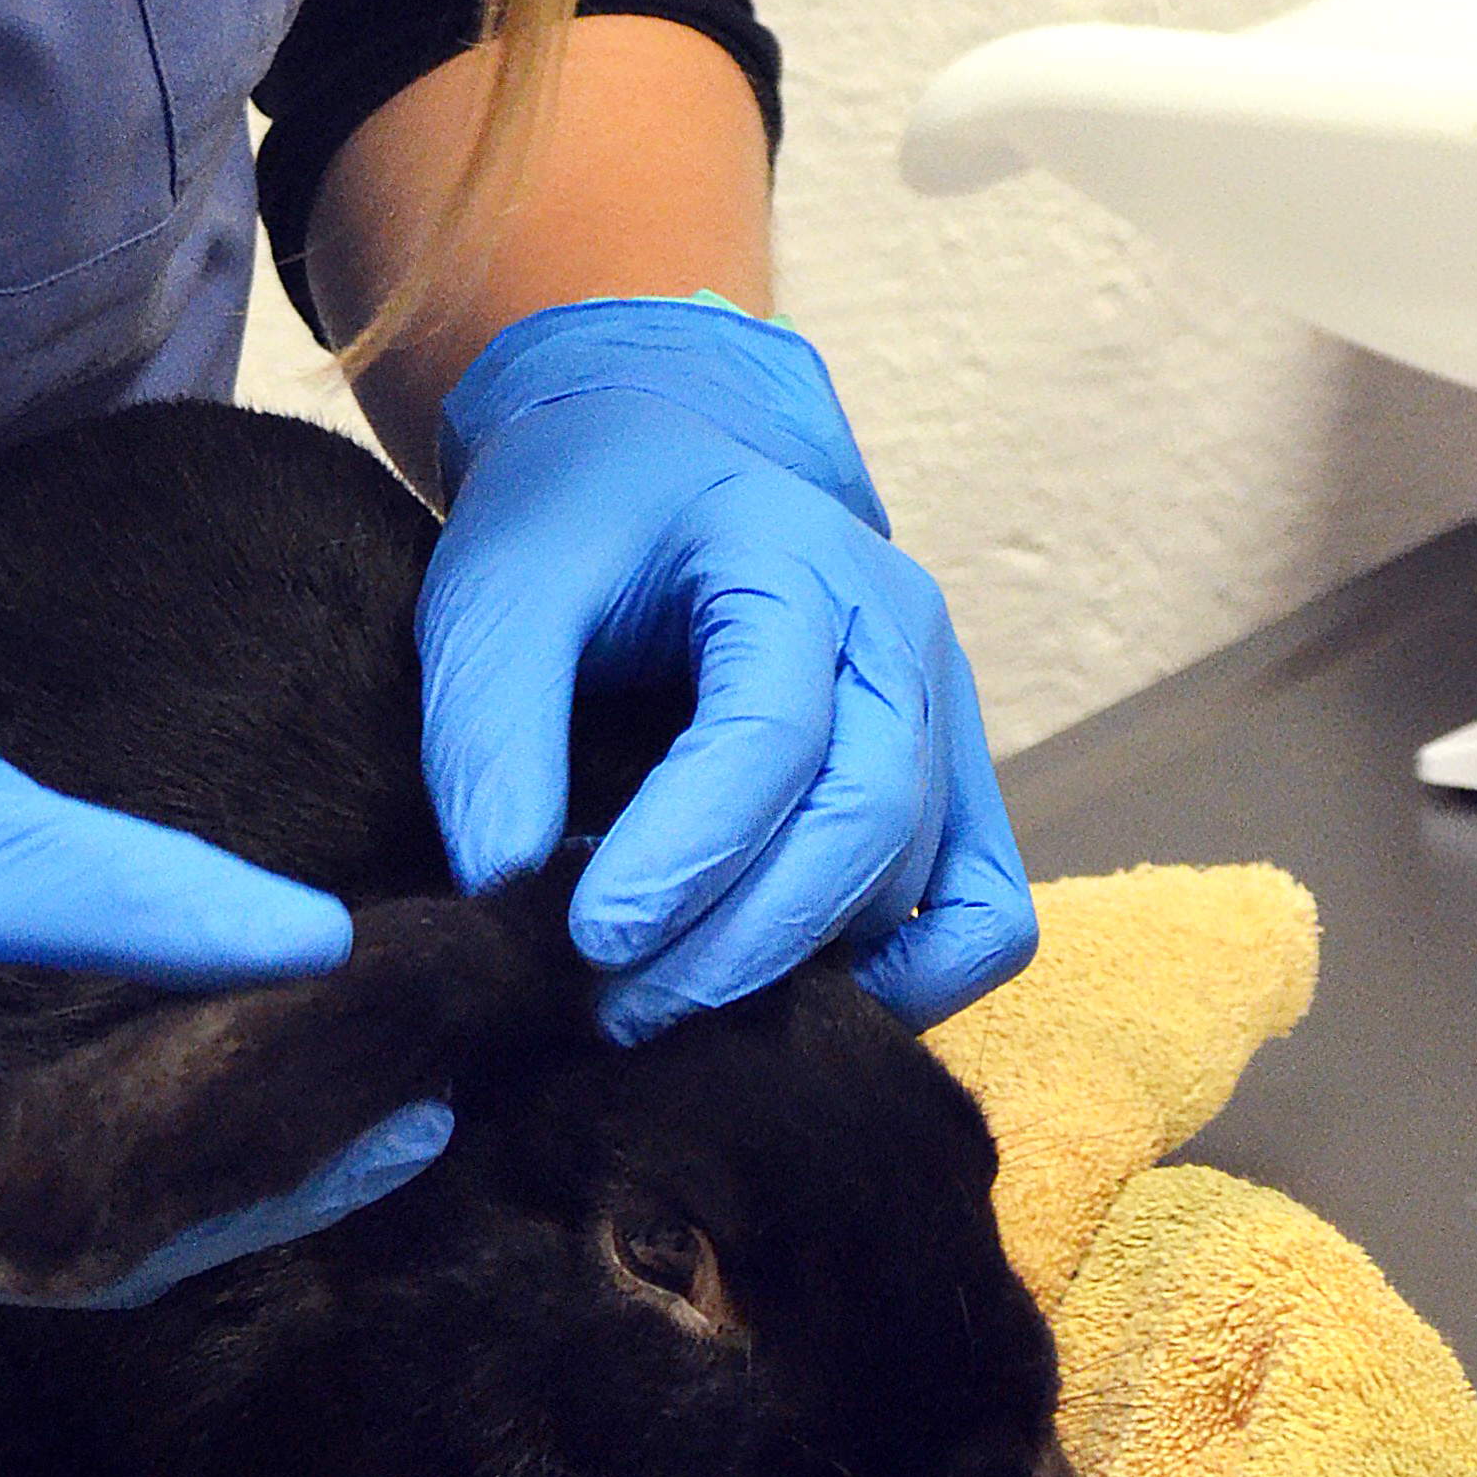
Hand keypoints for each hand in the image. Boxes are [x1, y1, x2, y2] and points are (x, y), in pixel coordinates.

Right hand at [0, 546, 451, 1299]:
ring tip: (366, 1126)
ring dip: (194, 1185)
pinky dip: (130, 1157)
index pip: (49, 1209)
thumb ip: (139, 898)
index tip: (371, 1119)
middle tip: (404, 1123)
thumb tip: (323, 947)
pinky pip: (20, 1194)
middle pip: (57, 1248)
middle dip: (232, 1190)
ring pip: (47, 1237)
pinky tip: (254, 1120)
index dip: (219, 1176)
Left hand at [417, 297, 1035, 1038]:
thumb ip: (488, 734)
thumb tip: (499, 895)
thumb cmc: (570, 527)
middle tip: (608, 1012)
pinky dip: (917, 981)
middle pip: (864, 817)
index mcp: (787, 554)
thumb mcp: (493, 597)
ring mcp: (945, 703)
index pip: (771, 730)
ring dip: (799, 967)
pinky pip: (989, 911)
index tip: (584, 938)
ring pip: (920, 877)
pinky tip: (790, 1002)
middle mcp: (895, 626)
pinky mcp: (957, 777)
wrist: (645, 464)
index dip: (686, 852)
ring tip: (656, 1001)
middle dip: (737, 942)